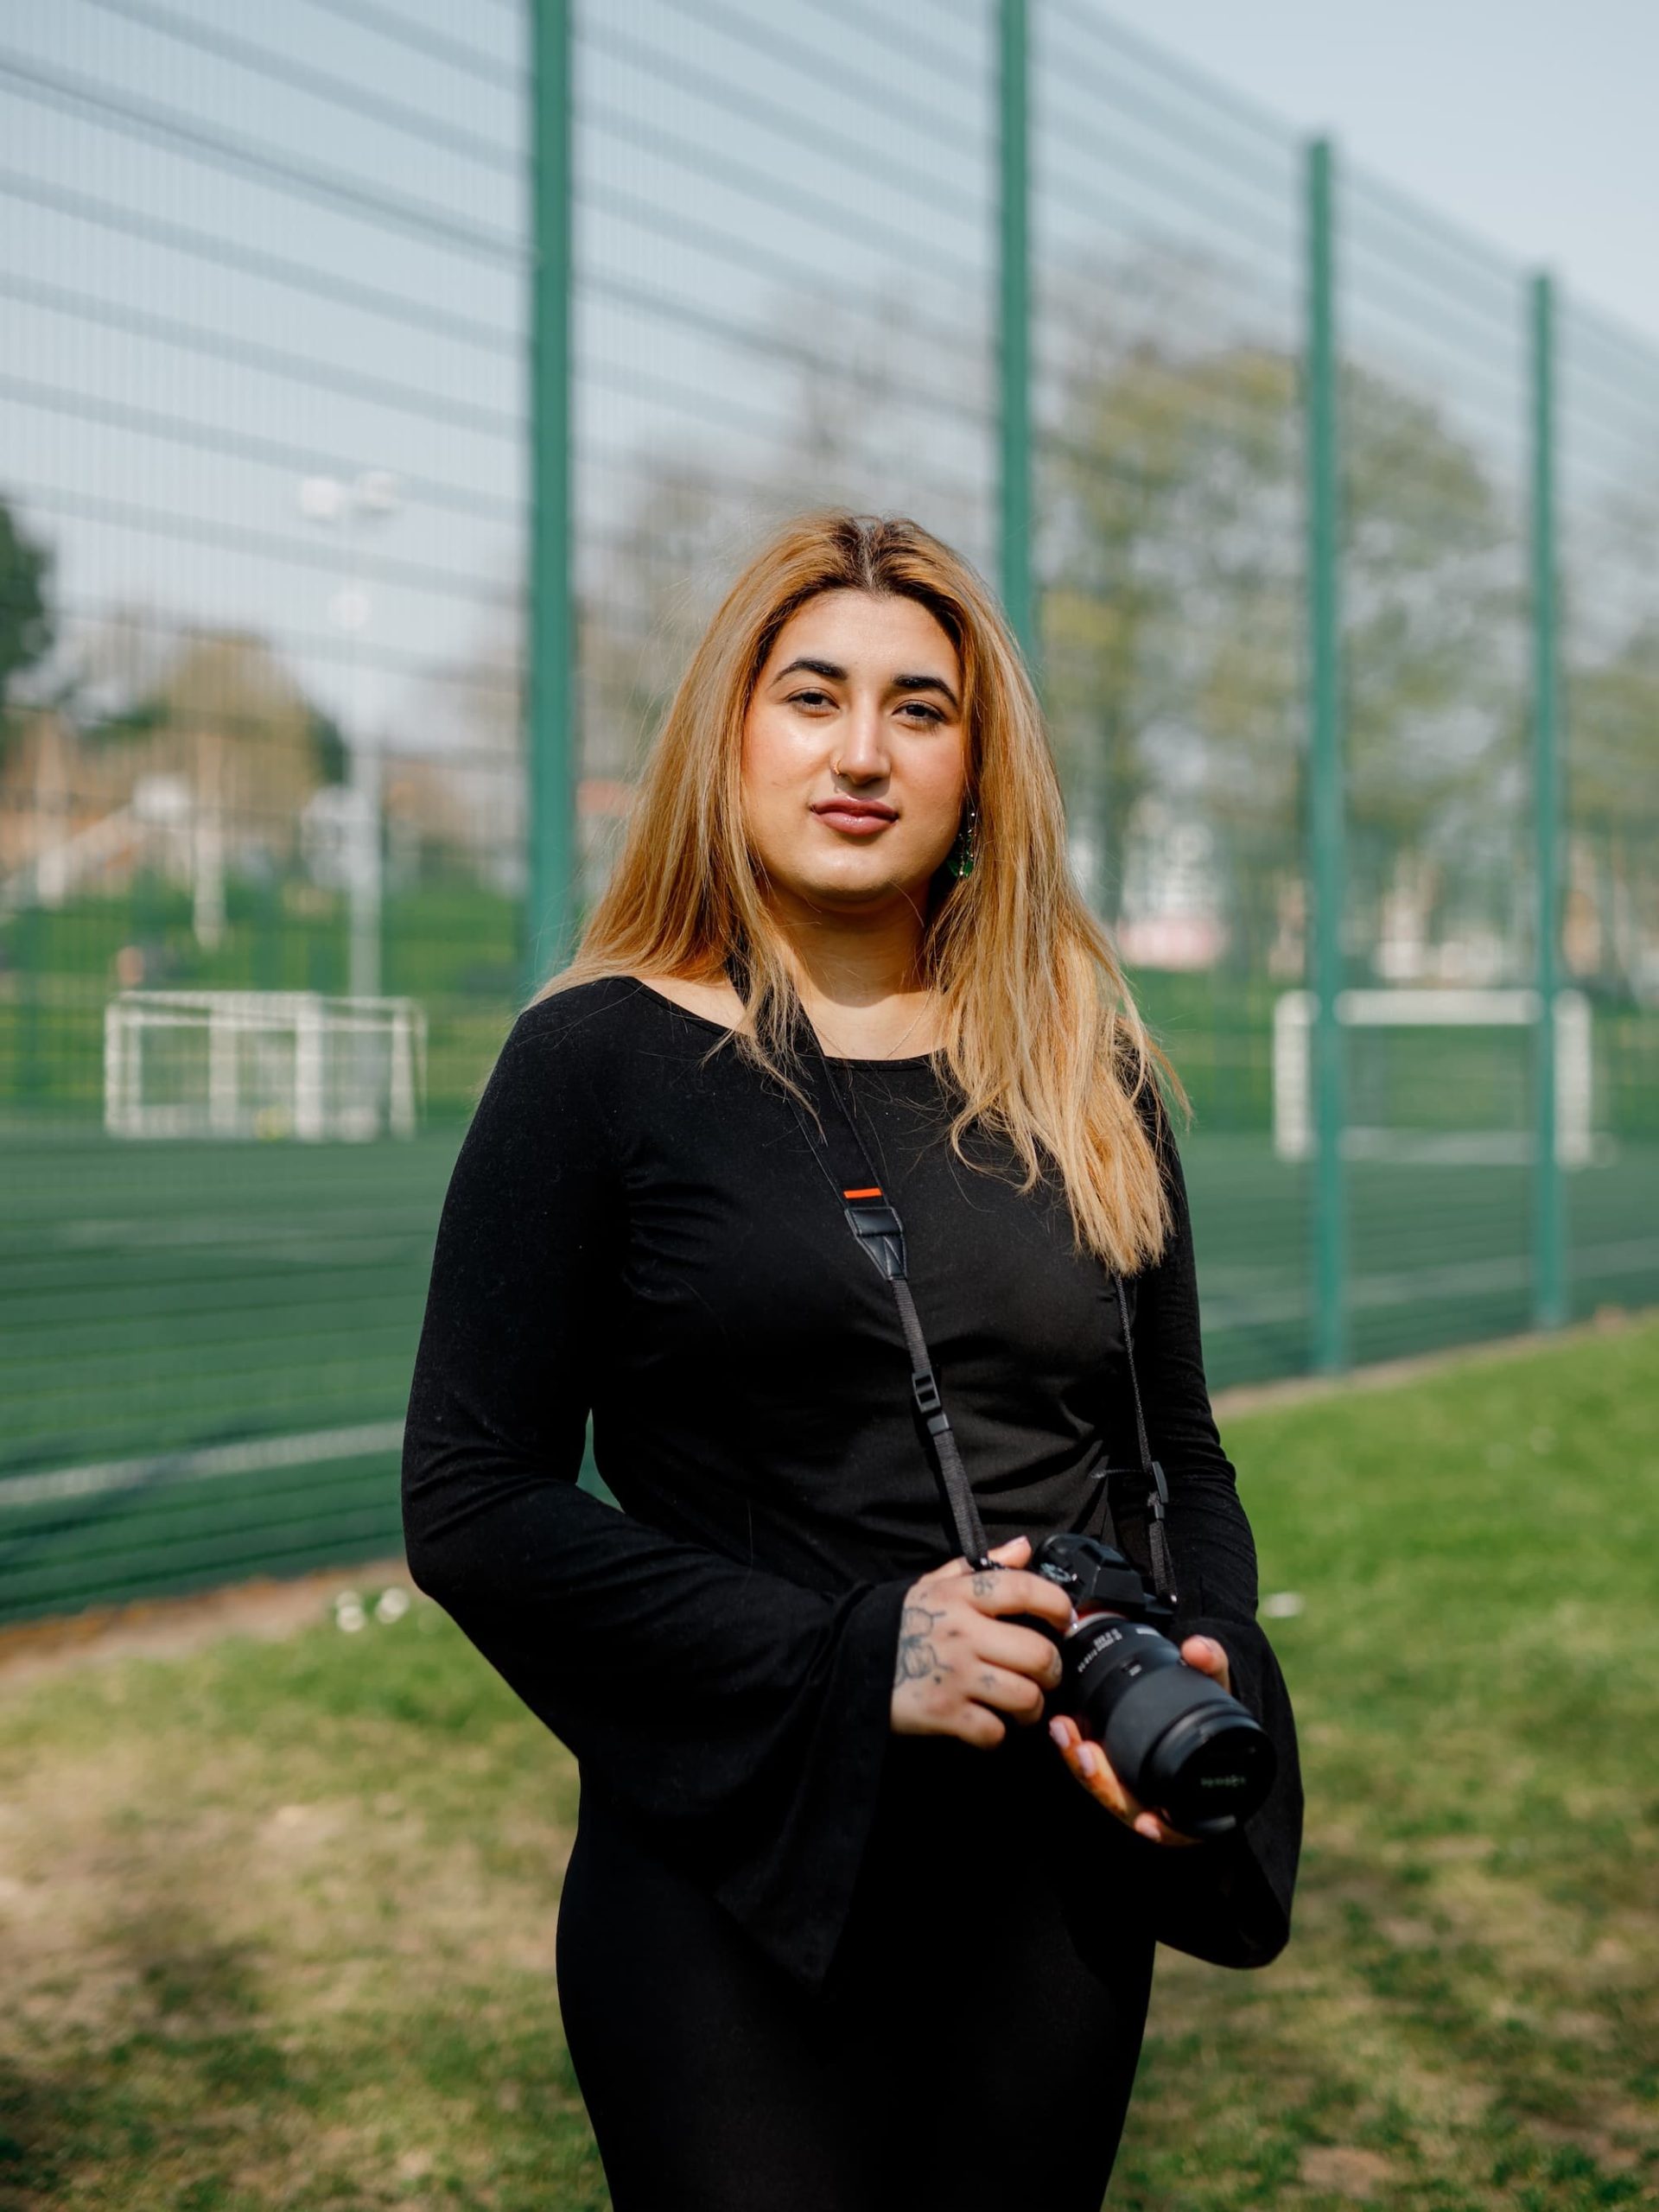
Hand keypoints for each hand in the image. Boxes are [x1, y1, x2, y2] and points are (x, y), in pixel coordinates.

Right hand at [890, 1535, 1072, 1747]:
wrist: (840, 1659)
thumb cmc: (895, 1622)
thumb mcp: (931, 1584)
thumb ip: (980, 1566)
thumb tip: (1025, 1548)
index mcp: (960, 1595)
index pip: (1024, 1589)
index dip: (1057, 1604)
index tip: (1064, 1619)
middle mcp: (962, 1632)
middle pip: (1038, 1654)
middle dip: (1052, 1670)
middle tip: (1044, 1675)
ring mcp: (954, 1675)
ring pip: (1025, 1697)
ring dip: (1031, 1708)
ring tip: (1022, 1706)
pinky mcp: (943, 1713)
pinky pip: (994, 1732)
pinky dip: (997, 1735)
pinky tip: (988, 1725)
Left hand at [1048, 1634, 1233, 1848]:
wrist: (1195, 1714)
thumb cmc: (1210, 1709)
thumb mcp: (1217, 1690)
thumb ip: (1213, 1666)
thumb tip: (1198, 1648)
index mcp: (1197, 1798)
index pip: (1179, 1827)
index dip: (1164, 1830)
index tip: (1149, 1822)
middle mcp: (1165, 1806)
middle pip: (1130, 1810)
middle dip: (1104, 1785)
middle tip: (1085, 1753)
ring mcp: (1138, 1794)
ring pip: (1107, 1794)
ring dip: (1084, 1769)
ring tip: (1066, 1735)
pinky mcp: (1115, 1776)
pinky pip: (1095, 1777)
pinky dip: (1078, 1760)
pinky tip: (1064, 1735)